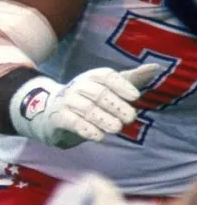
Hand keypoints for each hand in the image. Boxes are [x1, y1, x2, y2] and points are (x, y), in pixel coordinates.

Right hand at [11, 64, 158, 147]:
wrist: (49, 113)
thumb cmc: (86, 100)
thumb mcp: (107, 88)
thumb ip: (130, 80)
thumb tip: (155, 68)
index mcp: (91, 77)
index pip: (105, 76)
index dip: (121, 85)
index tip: (135, 96)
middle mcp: (77, 87)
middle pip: (98, 93)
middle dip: (116, 105)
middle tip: (131, 118)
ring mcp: (66, 102)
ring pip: (86, 108)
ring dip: (103, 118)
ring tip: (117, 128)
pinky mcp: (58, 118)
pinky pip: (72, 122)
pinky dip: (86, 129)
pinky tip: (99, 136)